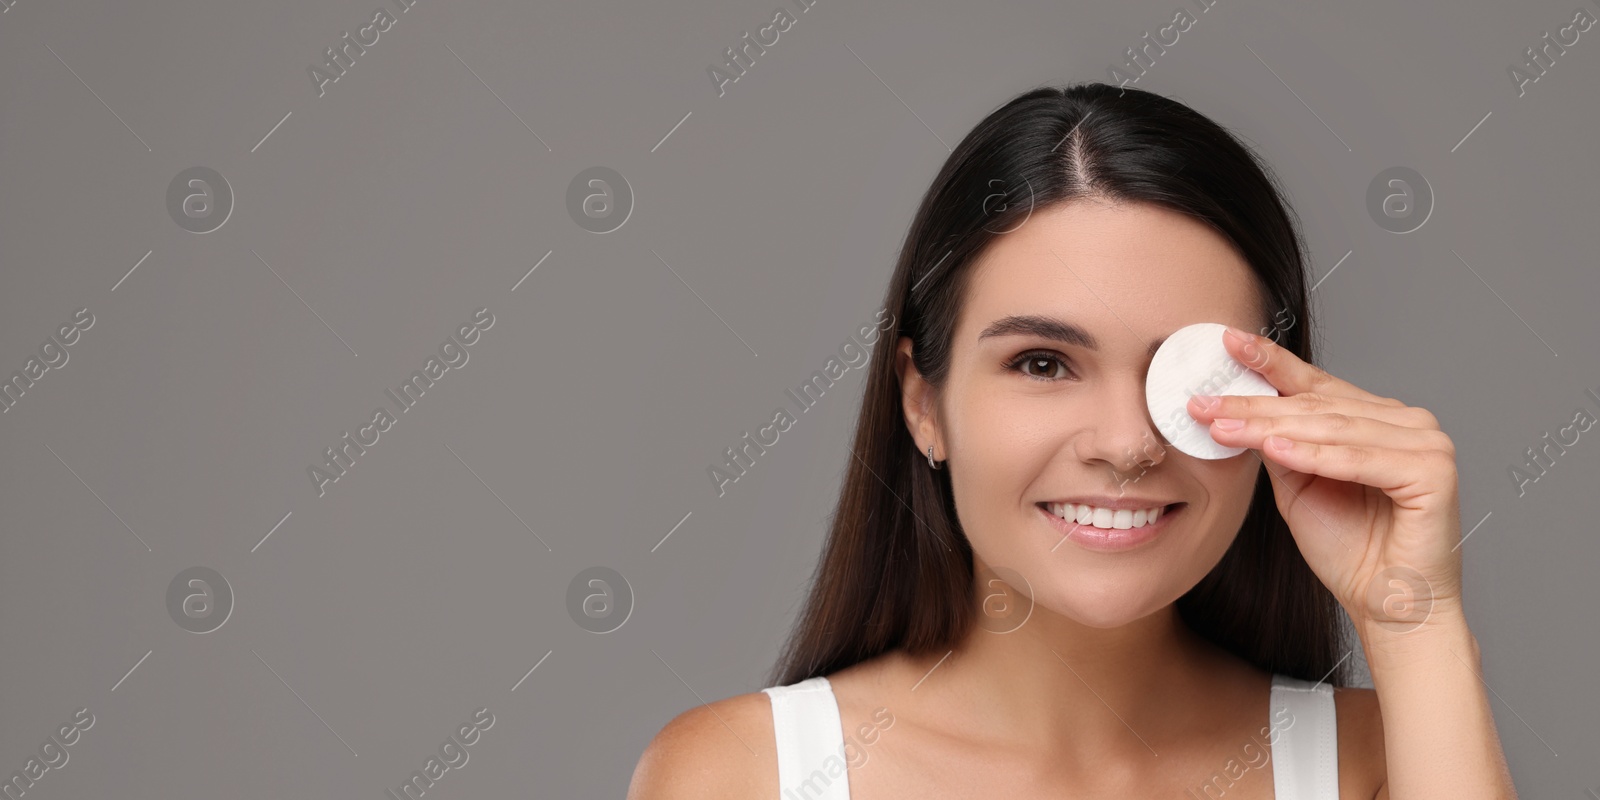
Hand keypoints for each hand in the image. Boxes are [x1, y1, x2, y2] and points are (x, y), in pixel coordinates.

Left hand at [1184, 326, 1464, 637]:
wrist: (1388, 606)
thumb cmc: (1350, 550)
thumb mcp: (1299, 486)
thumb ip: (1279, 444)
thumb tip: (1239, 408)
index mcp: (1377, 419)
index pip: (1315, 385)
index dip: (1270, 363)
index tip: (1228, 342)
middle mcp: (1407, 422)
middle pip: (1317, 406)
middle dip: (1254, 403)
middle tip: (1204, 401)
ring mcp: (1427, 443)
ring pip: (1334, 428)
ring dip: (1273, 426)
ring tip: (1224, 425)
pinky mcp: (1435, 471)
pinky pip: (1360, 459)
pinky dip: (1316, 455)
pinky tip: (1275, 448)